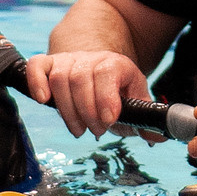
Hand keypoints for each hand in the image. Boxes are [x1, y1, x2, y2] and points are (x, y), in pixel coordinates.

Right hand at [23, 50, 150, 137]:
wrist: (96, 67)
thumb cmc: (115, 91)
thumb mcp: (134, 100)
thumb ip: (146, 119)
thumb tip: (160, 136)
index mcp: (116, 64)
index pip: (107, 73)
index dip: (105, 97)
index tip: (107, 121)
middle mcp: (90, 59)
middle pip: (80, 79)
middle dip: (87, 111)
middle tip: (96, 131)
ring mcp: (67, 60)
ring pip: (60, 78)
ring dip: (67, 110)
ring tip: (78, 129)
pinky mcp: (48, 64)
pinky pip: (37, 66)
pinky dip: (37, 82)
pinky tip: (43, 100)